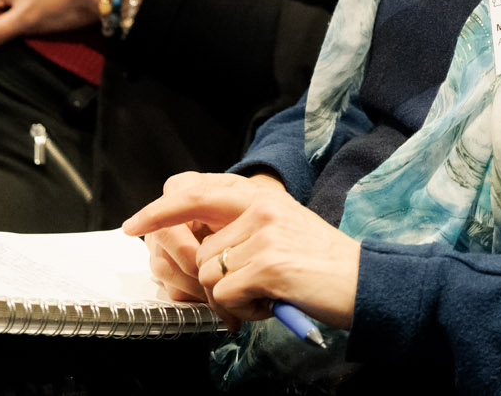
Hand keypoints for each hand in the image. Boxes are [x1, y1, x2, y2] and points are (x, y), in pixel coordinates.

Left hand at [123, 172, 358, 330]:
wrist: (366, 283)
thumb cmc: (321, 264)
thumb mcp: (280, 229)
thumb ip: (241, 227)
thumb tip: (193, 242)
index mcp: (259, 195)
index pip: (193, 191)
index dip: (159, 209)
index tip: (134, 227)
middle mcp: (258, 207)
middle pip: (194, 243)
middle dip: (192, 272)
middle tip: (214, 292)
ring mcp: (261, 235)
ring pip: (207, 274)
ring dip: (229, 297)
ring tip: (264, 296)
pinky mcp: (267, 265)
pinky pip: (224, 296)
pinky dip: (242, 311)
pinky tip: (271, 305)